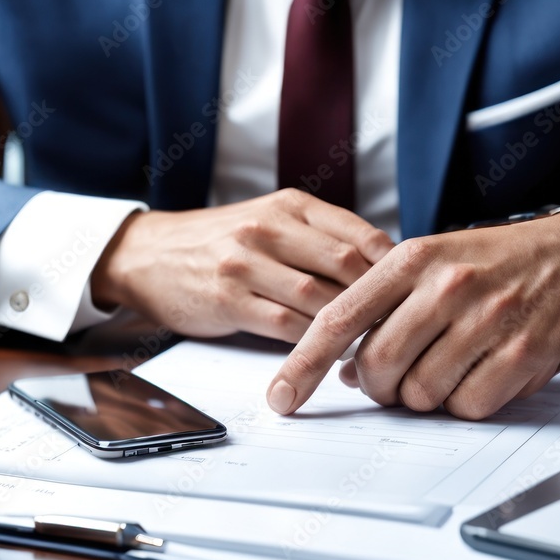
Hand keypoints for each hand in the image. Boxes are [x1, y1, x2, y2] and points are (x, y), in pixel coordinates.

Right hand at [91, 189, 393, 341]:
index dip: (394, 268)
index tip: (411, 292)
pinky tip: (328, 353)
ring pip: (319, 299)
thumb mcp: (268, 219)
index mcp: (288, 206)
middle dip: (379, 300)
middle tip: (400, 326)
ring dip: (350, 326)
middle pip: (347, 266)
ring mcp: (246, 265)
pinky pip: (286, 326)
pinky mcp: (229, 300)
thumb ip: (318, 236)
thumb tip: (381, 267)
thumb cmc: (217, 242)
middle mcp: (269, 229)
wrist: (148, 255)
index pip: (359, 234)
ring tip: (372, 345)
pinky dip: (313, 342)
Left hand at [266, 212, 559, 418]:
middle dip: (378, 386)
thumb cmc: (494, 262)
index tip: (281, 397)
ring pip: (420, 393)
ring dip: (424, 395)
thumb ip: (383, 308)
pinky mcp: (522, 354)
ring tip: (447, 365)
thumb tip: (347, 368)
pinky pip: (467, 406)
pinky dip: (465, 402)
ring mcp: (486, 321)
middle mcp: (445, 287)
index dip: (303, 365)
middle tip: (395, 377)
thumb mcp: (431, 262)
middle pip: (377, 367)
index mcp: (411, 260)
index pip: (338, 319)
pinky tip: (479, 373)